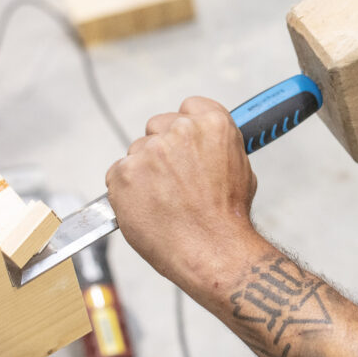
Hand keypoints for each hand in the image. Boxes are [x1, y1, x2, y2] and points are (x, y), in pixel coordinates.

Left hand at [105, 96, 260, 288]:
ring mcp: (149, 151)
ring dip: (144, 171)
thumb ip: (218, 145)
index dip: (185, 126)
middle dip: (162, 148)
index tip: (185, 142)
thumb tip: (205, 144)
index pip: (188, 106)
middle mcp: (180, 131)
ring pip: (136, 152)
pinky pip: (118, 174)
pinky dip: (126, 190)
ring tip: (162, 200)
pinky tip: (147, 207)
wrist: (212, 249)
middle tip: (172, 178)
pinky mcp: (123, 174)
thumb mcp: (240, 168)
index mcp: (213, 124)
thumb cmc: (228, 216)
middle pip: (157, 126)